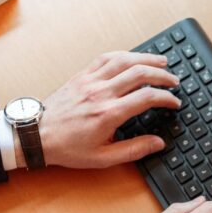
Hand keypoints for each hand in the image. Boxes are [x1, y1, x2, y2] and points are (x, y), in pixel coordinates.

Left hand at [26, 51, 181, 168]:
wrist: (37, 135)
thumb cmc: (68, 148)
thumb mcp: (103, 158)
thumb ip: (134, 150)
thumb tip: (158, 143)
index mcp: (109, 114)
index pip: (147, 98)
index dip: (166, 98)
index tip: (174, 103)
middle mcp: (101, 93)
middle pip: (140, 73)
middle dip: (162, 75)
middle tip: (174, 81)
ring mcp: (91, 81)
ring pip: (124, 60)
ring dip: (146, 58)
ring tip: (162, 62)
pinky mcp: (82, 76)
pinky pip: (106, 58)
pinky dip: (123, 54)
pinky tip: (133, 57)